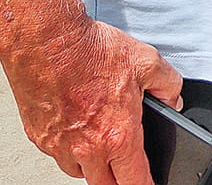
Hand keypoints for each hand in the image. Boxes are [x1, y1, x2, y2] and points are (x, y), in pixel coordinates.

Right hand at [0, 12, 182, 184]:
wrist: (46, 41)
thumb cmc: (91, 51)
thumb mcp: (147, 61)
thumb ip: (168, 85)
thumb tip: (173, 100)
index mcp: (118, 135)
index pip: (135, 181)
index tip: (150, 184)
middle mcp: (87, 148)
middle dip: (119, 181)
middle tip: (127, 170)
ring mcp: (59, 146)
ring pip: (79, 172)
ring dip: (92, 166)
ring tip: (102, 145)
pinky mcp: (38, 137)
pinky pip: (58, 155)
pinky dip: (70, 149)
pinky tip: (78, 128)